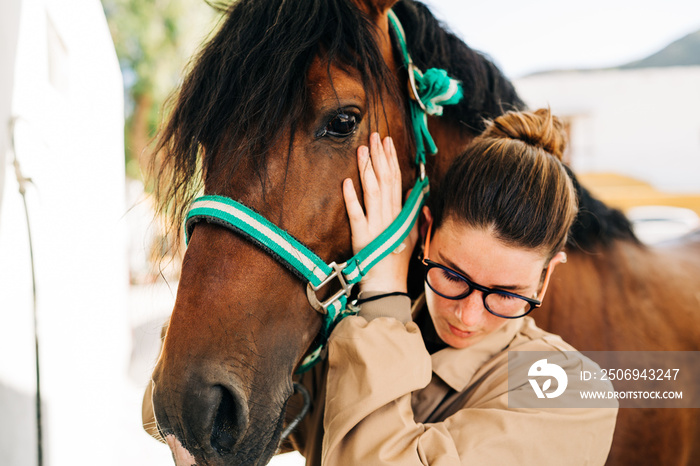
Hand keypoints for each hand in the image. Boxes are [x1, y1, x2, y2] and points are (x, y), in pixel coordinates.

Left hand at [342, 133, 417, 292]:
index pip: (395, 180)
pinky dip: (352, 198)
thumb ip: (412, 210)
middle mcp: (388, 215)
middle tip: (374, 136)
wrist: (388, 283)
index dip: (390, 159)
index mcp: (398, 213)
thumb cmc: (397, 259)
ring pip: (373, 192)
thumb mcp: (410, 232)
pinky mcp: (362, 236)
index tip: (387, 142)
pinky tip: (347, 182)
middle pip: (385, 180)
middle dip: (380, 156)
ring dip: (367, 169)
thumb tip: (414, 191)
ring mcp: (376, 225)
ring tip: (362, 150)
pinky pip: (356, 214)